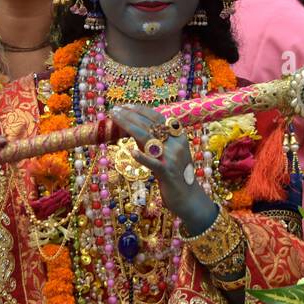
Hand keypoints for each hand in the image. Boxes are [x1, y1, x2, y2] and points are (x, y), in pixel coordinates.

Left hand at [111, 105, 216, 231]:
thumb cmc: (174, 174)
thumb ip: (152, 141)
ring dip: (129, 126)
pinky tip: (132, 152)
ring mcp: (172, 158)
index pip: (157, 117)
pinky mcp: (167, 173)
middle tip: (114, 109)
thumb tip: (132, 127)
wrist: (188, 197)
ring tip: (115, 118)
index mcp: (178, 136)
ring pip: (148, 138)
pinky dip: (142, 157)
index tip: (124, 106)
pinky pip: (153, 163)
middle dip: (130, 115)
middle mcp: (177, 143)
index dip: (140, 110)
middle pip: (150, 125)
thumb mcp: (166, 153)